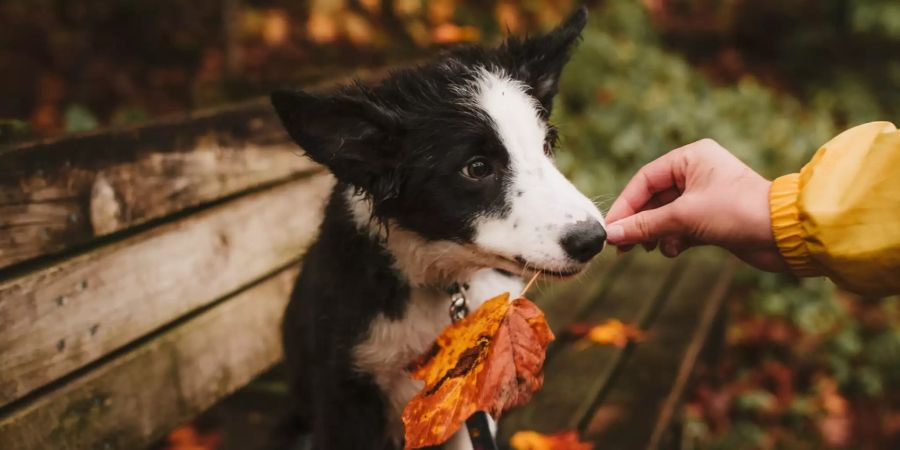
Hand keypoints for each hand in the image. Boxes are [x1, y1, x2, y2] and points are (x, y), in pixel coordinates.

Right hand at [605, 139, 787, 271]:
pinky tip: (674, 250)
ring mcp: (705, 195)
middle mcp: (697, 172)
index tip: (611, 228)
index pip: (645, 180)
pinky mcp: (713, 217)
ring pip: (666, 215)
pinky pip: (681, 226)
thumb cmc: (738, 211)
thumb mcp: (684, 217)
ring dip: (657, 234)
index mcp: (691, 158)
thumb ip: (645, 225)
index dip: (626, 205)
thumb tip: (612, 234)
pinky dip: (674, 239)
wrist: (785, 234)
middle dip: (640, 223)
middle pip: (654, 199)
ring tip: (650, 249)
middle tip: (622, 246)